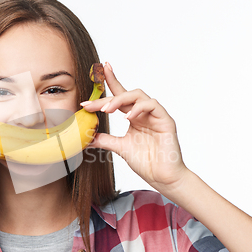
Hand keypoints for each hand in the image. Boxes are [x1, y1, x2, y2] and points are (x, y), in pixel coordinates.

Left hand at [81, 63, 189, 192]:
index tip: (96, 74)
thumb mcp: (119, 147)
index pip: (120, 96)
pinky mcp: (165, 120)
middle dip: (107, 96)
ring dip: (120, 99)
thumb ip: (104, 140)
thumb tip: (85, 137)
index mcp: (134, 117)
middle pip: (126, 94)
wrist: (162, 177)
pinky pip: (152, 105)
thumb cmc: (146, 163)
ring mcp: (155, 115)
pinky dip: (138, 108)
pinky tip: (128, 117)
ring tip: (107, 110)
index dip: (110, 83)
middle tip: (90, 104)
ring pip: (138, 95)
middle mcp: (144, 113)